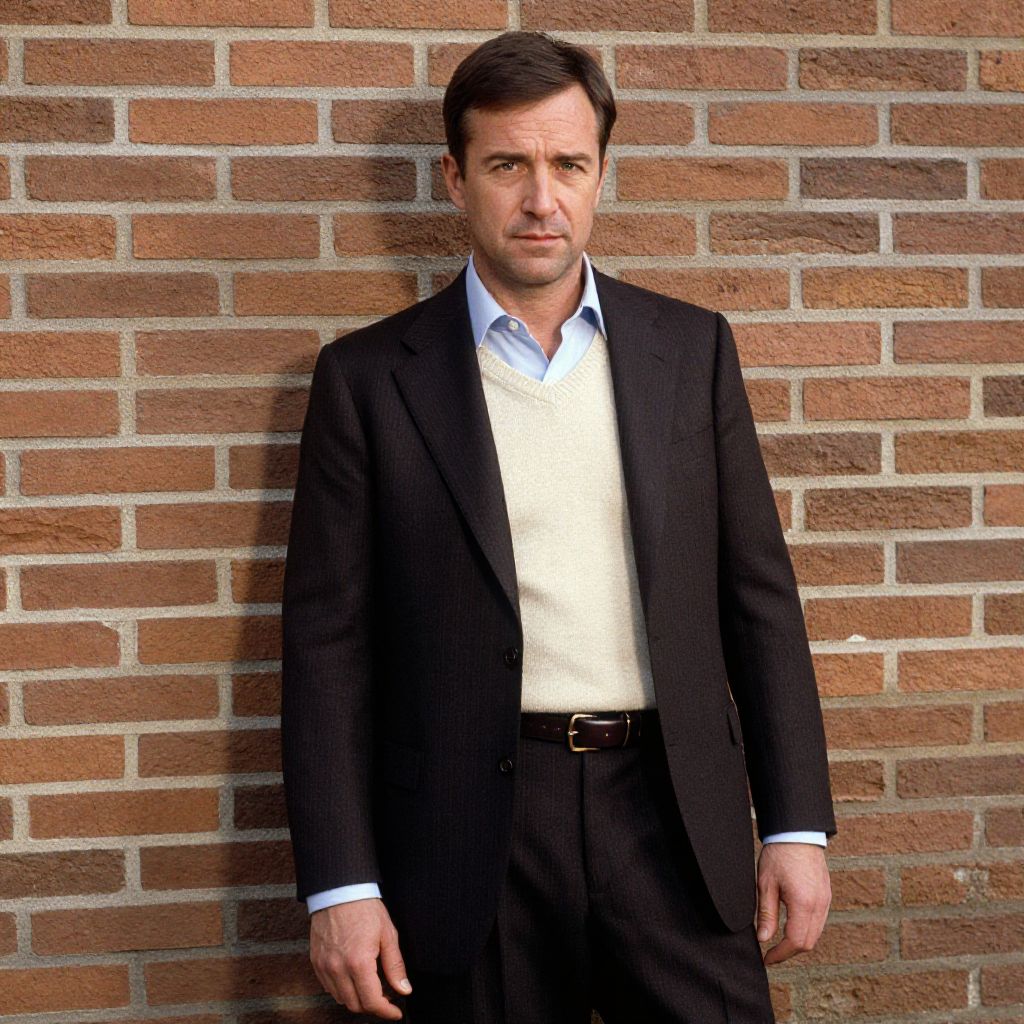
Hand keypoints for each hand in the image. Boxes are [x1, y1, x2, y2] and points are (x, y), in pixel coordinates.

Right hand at [309, 897, 412, 1018]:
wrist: (339, 890)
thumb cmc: (365, 908)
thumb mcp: (388, 934)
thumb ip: (395, 966)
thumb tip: (404, 989)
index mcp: (358, 962)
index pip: (372, 1001)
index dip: (386, 1012)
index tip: (395, 1012)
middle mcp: (338, 968)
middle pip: (355, 1005)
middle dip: (373, 1006)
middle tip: (386, 996)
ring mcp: (324, 966)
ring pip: (341, 999)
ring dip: (357, 999)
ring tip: (371, 984)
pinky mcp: (316, 962)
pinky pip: (329, 987)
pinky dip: (342, 989)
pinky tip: (354, 977)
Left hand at [755, 842, 830, 964]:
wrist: (797, 832)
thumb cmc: (779, 855)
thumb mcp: (766, 884)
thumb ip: (766, 914)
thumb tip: (764, 939)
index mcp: (803, 903)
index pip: (796, 942)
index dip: (780, 955)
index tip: (767, 958)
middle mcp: (819, 905)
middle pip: (808, 943)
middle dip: (789, 952)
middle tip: (771, 953)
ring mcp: (825, 900)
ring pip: (816, 934)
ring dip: (799, 942)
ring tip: (779, 942)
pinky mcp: (826, 895)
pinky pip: (819, 922)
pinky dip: (806, 930)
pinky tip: (792, 926)